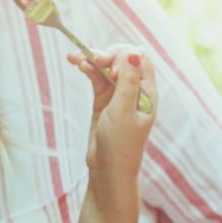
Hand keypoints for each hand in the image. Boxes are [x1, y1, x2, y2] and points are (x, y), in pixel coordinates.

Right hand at [69, 45, 156, 177]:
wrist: (107, 170)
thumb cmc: (120, 144)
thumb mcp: (124, 110)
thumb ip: (127, 81)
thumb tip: (133, 53)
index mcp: (147, 92)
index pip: (139, 59)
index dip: (123, 55)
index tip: (110, 67)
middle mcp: (135, 90)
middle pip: (122, 59)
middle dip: (106, 54)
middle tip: (93, 60)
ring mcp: (118, 95)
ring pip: (106, 67)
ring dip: (92, 59)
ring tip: (74, 57)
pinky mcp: (103, 101)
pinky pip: (97, 78)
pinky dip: (88, 70)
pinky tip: (78, 64)